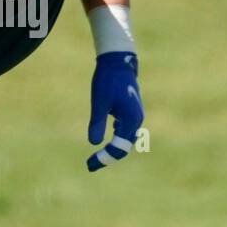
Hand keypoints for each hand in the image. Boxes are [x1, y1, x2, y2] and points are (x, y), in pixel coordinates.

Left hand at [87, 52, 143, 171]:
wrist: (118, 61)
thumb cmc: (108, 80)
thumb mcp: (99, 102)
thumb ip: (97, 122)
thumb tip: (93, 143)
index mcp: (131, 120)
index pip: (120, 147)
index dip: (105, 158)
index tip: (90, 164)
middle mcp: (136, 120)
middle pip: (124, 146)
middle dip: (108, 156)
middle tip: (90, 165)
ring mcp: (134, 115)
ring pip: (125, 138)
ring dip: (112, 148)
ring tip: (97, 157)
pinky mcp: (129, 110)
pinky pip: (124, 130)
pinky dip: (116, 137)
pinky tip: (107, 138)